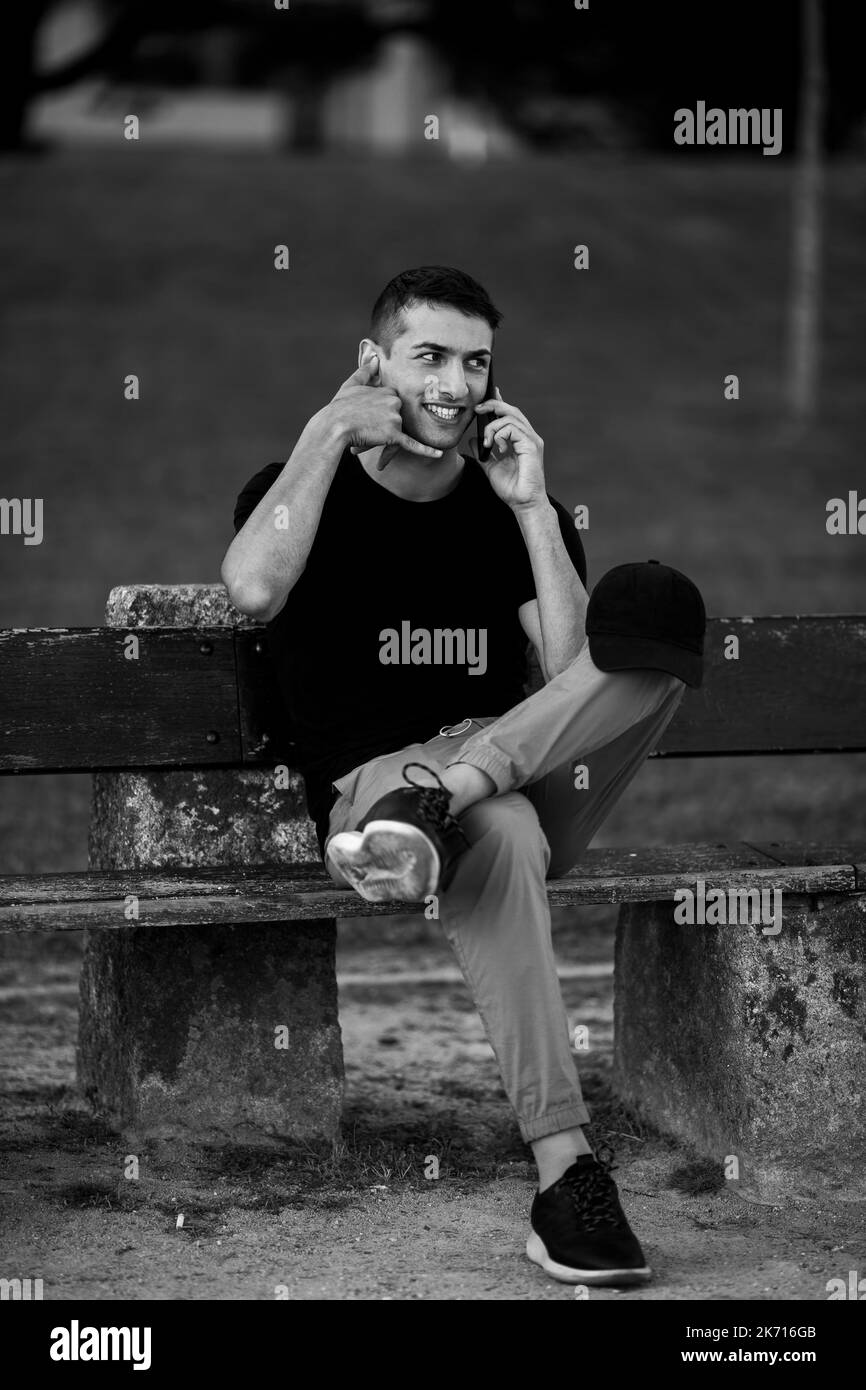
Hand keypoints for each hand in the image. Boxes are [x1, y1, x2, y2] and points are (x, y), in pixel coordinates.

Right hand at [322, 356, 442, 468]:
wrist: (335, 425)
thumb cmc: (340, 407)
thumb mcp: (351, 385)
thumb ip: (365, 371)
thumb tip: (374, 357)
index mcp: (387, 391)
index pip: (392, 402)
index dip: (381, 409)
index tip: (369, 412)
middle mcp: (394, 403)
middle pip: (397, 415)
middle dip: (384, 421)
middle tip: (366, 423)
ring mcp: (395, 419)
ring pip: (398, 429)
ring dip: (385, 434)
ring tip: (366, 432)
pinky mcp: (394, 436)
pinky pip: (412, 444)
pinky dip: (426, 450)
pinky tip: (438, 453)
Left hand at [468, 387, 546, 510]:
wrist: (522, 503)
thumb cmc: (511, 489)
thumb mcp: (491, 467)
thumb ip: (483, 453)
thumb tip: (473, 440)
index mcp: (521, 440)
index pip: (510, 415)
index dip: (498, 403)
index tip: (484, 399)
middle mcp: (528, 437)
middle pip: (512, 410)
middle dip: (493, 405)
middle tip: (477, 409)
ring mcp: (531, 440)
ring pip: (510, 417)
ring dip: (493, 426)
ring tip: (487, 442)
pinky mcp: (531, 446)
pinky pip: (513, 428)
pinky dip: (500, 434)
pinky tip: (496, 446)